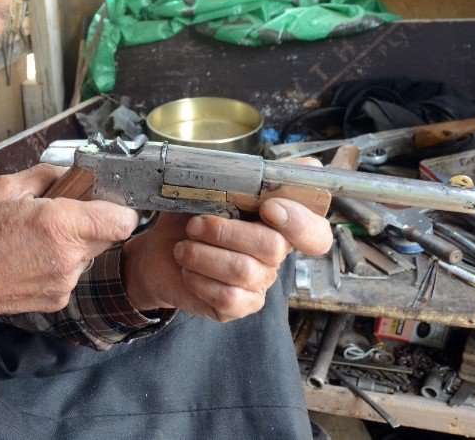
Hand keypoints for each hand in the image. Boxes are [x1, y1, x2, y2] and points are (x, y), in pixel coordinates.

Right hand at [0, 164, 138, 365]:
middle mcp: (69, 256)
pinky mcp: (58, 299)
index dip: (117, 208)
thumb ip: (47, 175)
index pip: (122, 220)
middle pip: (108, 236)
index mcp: (60, 224)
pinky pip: (72, 274)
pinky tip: (31, 259)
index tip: (101, 201)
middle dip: (91, 223)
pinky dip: (60, 264)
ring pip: (89, 255)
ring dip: (73, 244)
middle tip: (61, 215)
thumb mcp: (5, 187)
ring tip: (37, 239)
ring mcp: (65, 282)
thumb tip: (71, 173)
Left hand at [122, 158, 331, 322]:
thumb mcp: (209, 187)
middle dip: (224, 232)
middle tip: (194, 226)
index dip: (301, 221)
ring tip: (183, 247)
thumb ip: (243, 175)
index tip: (268, 208)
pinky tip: (188, 270)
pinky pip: (229, 297)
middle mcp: (275, 255)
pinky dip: (200, 280)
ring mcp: (259, 282)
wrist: (158, 249)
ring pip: (244, 271)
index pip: (316, 231)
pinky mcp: (239, 306)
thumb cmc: (189, 216)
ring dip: (203, 255)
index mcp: (277, 223)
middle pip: (273, 247)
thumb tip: (278, 167)